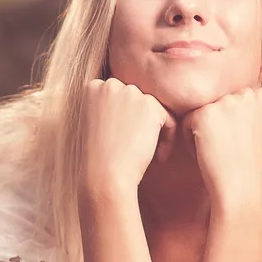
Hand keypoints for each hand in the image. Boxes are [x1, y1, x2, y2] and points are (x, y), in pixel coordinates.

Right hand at [81, 78, 176, 198]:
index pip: (119, 95)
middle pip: (137, 99)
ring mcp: (130, 93)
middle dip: (140, 122)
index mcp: (92, 88)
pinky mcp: (150, 106)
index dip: (125, 120)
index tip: (123, 139)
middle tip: (135, 147)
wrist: (104, 176)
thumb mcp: (94, 124)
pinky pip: (169, 119)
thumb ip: (109, 107)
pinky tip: (158, 157)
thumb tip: (131, 106)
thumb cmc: (98, 159)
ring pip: (153, 108)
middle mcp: (110, 85)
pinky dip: (168, 139)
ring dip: (154, 130)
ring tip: (148, 153)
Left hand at [184, 87, 261, 211]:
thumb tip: (224, 98)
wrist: (244, 190)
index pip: (234, 100)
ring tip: (220, 153)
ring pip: (201, 112)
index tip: (241, 144)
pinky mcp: (205, 114)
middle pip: (217, 103)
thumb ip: (246, 108)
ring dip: (204, 133)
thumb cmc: (249, 166)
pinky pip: (186, 123)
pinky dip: (191, 142)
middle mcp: (248, 94)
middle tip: (230, 151)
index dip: (233, 125)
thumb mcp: (257, 129)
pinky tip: (208, 155)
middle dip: (218, 126)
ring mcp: (227, 102)